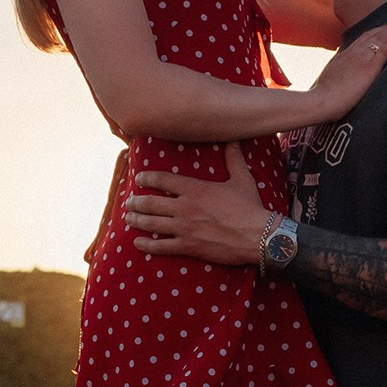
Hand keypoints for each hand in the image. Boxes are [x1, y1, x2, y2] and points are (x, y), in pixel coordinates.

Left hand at [125, 144, 271, 266]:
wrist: (258, 236)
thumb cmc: (250, 207)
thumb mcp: (242, 179)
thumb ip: (233, 159)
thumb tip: (235, 139)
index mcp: (195, 189)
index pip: (163, 179)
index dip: (147, 177)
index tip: (138, 178)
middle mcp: (185, 207)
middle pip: (151, 203)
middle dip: (136, 202)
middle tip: (128, 202)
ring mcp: (185, 228)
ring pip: (152, 224)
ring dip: (136, 220)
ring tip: (128, 218)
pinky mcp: (188, 246)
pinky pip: (161, 246)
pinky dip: (147, 245)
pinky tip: (137, 243)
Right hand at [290, 17, 386, 125]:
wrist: (320, 101)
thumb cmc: (323, 97)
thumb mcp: (329, 81)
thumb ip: (339, 76)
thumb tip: (343, 79)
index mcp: (344, 56)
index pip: (363, 39)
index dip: (377, 32)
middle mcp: (353, 53)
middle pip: (374, 34)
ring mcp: (361, 58)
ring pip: (382, 37)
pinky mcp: (369, 67)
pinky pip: (386, 48)